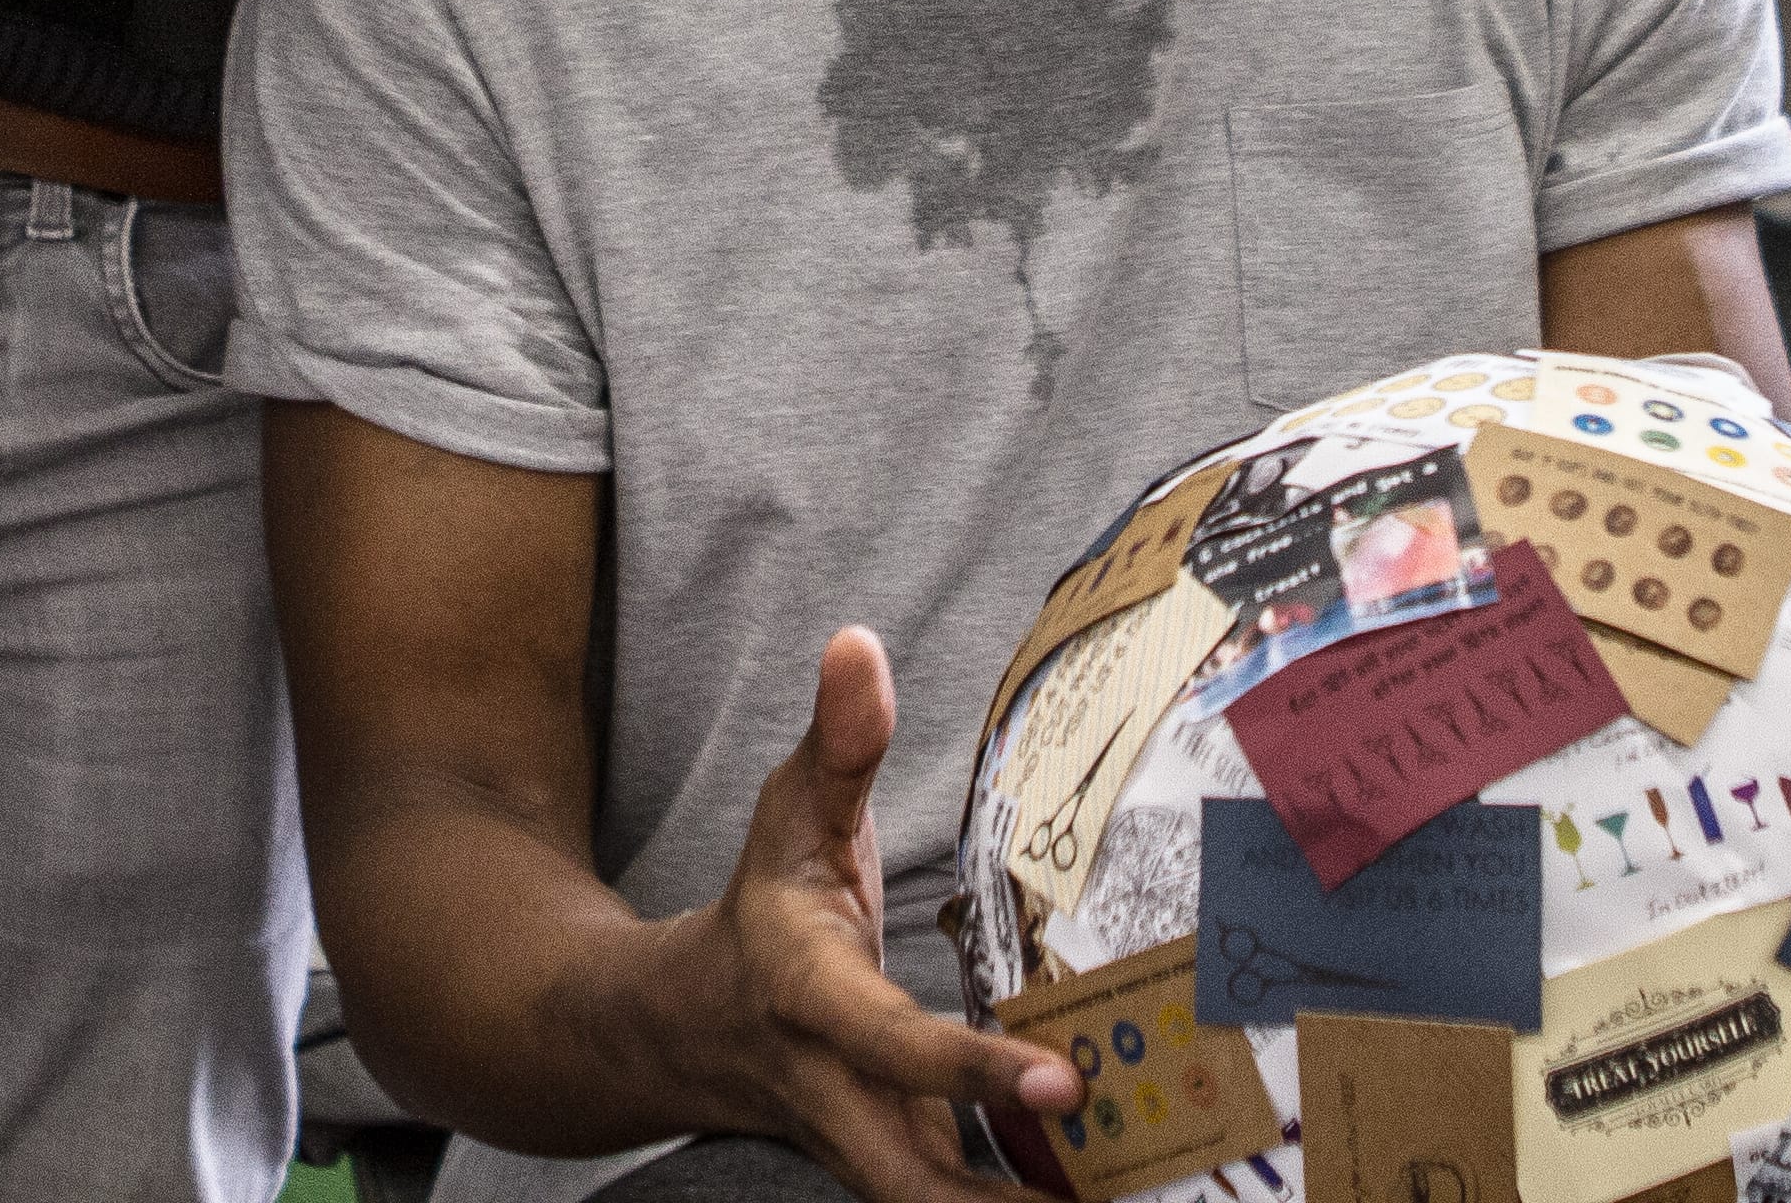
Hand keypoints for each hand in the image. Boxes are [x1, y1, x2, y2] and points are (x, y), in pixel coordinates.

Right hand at [658, 627, 1074, 1202]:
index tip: (1067, 1080)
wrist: (684, 1030)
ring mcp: (864, 1146)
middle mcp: (836, 1094)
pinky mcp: (895, 1167)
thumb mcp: (788, 814)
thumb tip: (859, 644)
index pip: (893, 1045)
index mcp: (812, 1001)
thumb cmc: (761, 908)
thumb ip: (837, 741)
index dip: (974, 1071)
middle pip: (914, 1184)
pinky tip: (1107, 1200)